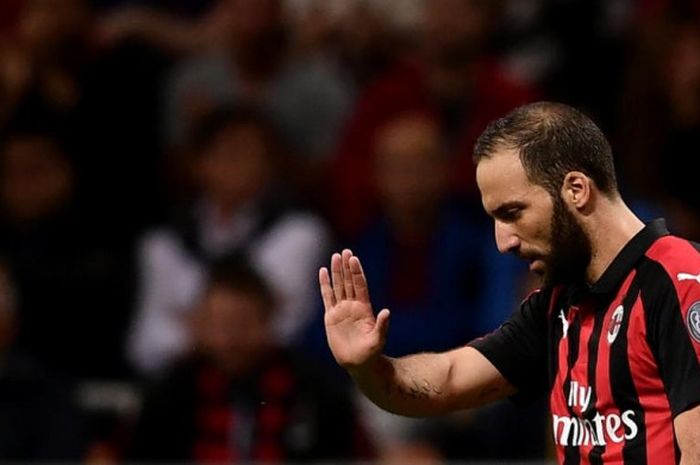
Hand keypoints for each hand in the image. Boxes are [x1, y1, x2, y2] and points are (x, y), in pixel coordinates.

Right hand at [319, 249, 389, 369]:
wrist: (359, 363)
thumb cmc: (371, 353)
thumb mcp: (378, 339)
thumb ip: (382, 325)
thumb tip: (387, 312)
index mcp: (365, 308)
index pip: (360, 286)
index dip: (357, 272)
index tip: (354, 258)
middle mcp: (353, 306)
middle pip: (349, 282)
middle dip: (347, 267)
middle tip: (345, 251)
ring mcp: (342, 310)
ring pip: (338, 286)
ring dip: (336, 272)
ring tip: (335, 256)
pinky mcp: (331, 317)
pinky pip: (327, 297)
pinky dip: (324, 285)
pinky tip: (323, 272)